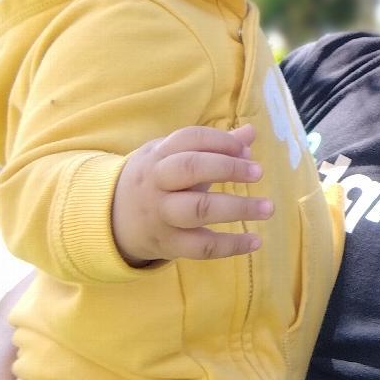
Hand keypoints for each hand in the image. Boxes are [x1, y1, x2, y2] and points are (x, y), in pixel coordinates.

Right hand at [112, 124, 272, 265]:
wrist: (111, 219)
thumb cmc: (156, 180)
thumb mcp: (174, 156)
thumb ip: (213, 145)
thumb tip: (250, 132)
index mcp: (159, 155)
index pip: (189, 138)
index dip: (220, 141)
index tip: (247, 150)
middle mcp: (157, 183)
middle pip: (190, 168)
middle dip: (227, 167)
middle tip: (258, 172)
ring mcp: (162, 215)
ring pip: (197, 209)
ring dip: (237, 208)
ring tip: (268, 208)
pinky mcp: (168, 244)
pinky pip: (200, 247)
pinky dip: (231, 246)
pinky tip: (255, 241)